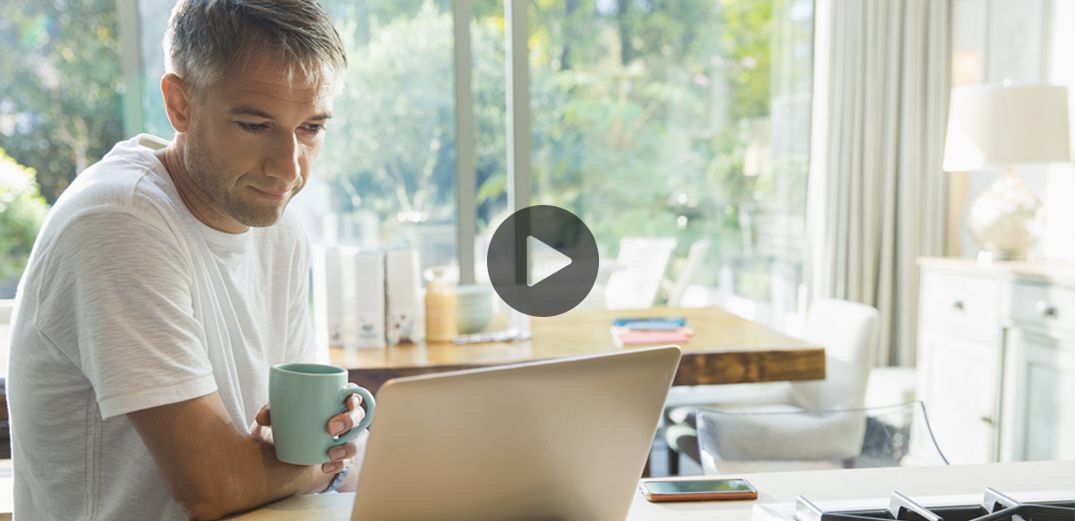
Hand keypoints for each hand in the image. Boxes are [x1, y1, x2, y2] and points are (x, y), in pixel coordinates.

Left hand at [250, 384, 367, 474]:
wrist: (292, 448)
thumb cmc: (293, 421)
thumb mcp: (283, 414)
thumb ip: (273, 411)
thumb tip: (262, 418)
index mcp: (336, 402)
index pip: (353, 395)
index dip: (355, 397)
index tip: (347, 401)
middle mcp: (346, 419)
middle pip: (359, 416)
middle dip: (349, 421)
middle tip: (331, 428)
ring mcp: (346, 438)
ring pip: (356, 440)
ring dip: (346, 447)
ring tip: (330, 453)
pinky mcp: (341, 456)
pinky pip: (346, 462)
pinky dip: (337, 465)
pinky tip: (325, 466)